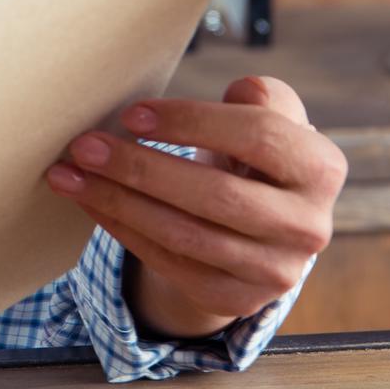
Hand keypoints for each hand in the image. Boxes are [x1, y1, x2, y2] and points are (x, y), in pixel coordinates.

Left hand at [44, 75, 344, 341]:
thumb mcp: (269, 119)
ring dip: (116, 202)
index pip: (256, 137)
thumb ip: (263, 99)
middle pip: (215, 194)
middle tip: (84, 146)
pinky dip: (122, 229)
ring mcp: (275, 271)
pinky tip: (90, 203)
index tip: (131, 114)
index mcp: (321, 168)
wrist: (261, 224)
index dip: (190, 122)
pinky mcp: (237, 298)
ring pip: (184, 234)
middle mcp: (308, 227)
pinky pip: (169, 262)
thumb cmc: (254, 155)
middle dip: (140, 168)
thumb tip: (241, 90)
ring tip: (69, 174)